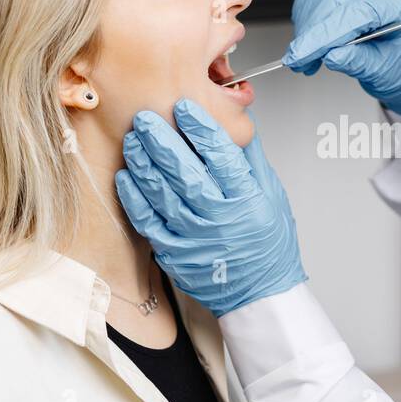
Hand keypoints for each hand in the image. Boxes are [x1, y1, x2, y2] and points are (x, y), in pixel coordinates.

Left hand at [116, 99, 306, 317]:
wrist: (261, 294)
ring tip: (132, 140)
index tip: (184, 107)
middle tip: (145, 118)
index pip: (222, 156)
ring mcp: (196, 239)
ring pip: (163, 196)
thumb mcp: (273, 196)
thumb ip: (252, 160)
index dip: (201, 128)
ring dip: (144, 165)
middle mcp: (221, 219)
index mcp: (248, 200)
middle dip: (162, 141)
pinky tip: (126, 178)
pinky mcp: (176, 255)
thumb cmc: (269, 245)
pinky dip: (135, 199)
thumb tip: (237, 124)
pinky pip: (149, 223)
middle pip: (186, 173)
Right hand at [282, 0, 400, 120]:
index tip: (299, 56)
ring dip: (306, 28)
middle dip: (311, 33)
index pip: (355, 11)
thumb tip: (330, 56)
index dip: (323, 34)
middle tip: (302, 64)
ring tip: (309, 59)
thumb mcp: (386, 73)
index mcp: (400, 5)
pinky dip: (307, 19)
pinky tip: (312, 43)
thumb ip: (359, 63)